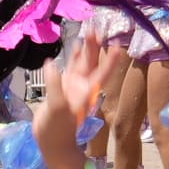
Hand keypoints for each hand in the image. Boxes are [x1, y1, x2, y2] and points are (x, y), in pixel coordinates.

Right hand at [36, 26, 112, 155]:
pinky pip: (70, 67)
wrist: (50, 140)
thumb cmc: (57, 129)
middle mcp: (83, 86)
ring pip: (83, 62)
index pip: (102, 73)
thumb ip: (55, 86)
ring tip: (90, 31)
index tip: (118, 46)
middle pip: (93, 63)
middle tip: (98, 28)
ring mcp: (74, 85)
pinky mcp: (64, 86)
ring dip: (87, 48)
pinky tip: (76, 45)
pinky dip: (73, 56)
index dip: (110, 60)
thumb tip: (51, 65)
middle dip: (96, 46)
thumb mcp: (57, 109)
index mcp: (86, 92)